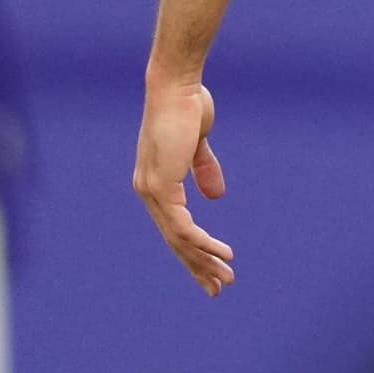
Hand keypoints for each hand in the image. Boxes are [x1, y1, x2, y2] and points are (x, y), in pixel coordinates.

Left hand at [137, 76, 231, 294]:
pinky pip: (183, 225)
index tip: (214, 267)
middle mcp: (148, 191)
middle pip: (174, 240)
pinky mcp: (162, 185)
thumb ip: (203, 169)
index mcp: (155, 183)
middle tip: (218, 287)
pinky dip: (203, 242)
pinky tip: (222, 253)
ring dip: (204, 260)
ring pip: (179, 239)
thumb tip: (215, 196)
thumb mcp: (198, 144)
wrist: (177, 86)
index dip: (193, 250)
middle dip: (198, 266)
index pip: (173, 226)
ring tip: (225, 276)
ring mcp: (152, 190)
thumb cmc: (187, 106)